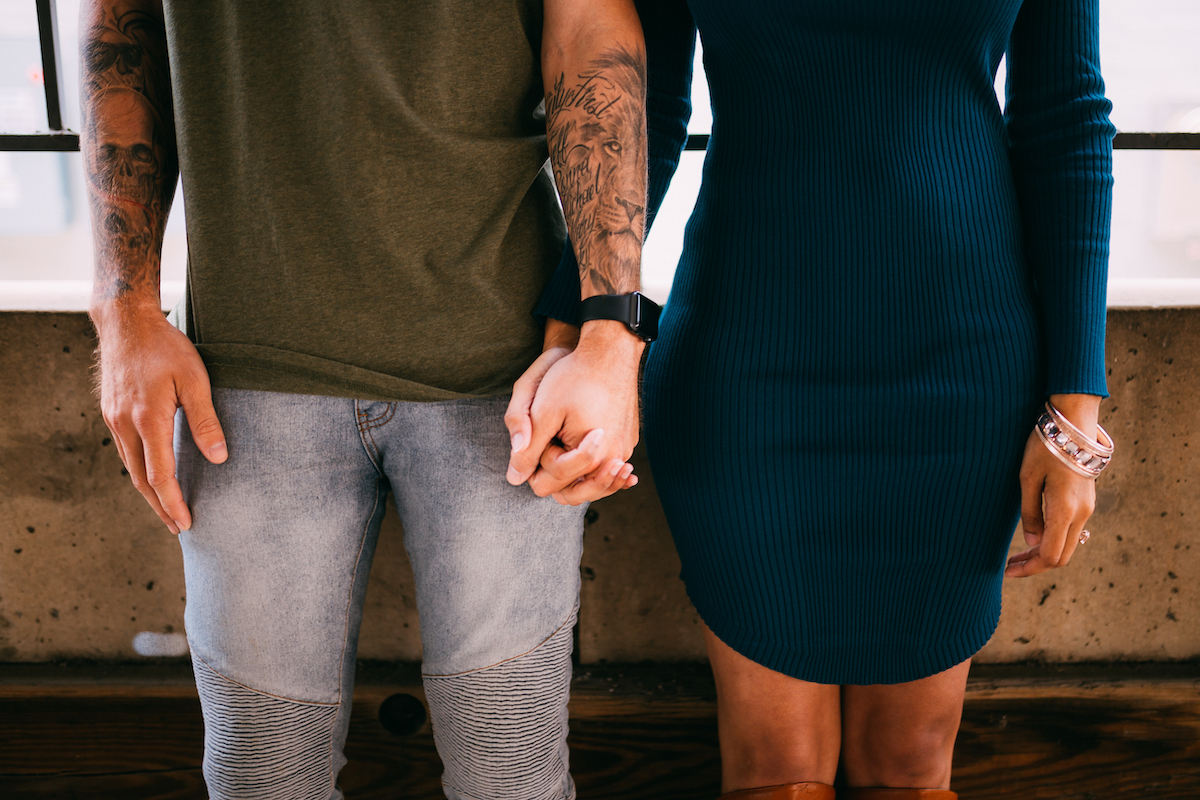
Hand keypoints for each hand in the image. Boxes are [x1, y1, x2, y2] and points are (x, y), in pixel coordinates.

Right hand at [92, 299, 226, 533]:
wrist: (126, 322)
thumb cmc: (167, 347)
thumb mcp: (196, 379)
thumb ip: (205, 420)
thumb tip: (219, 458)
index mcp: (148, 420)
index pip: (160, 476)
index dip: (173, 503)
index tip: (186, 523)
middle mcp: (125, 424)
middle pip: (141, 479)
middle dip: (160, 506)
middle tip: (178, 527)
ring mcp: (114, 419)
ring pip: (131, 467)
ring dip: (149, 491)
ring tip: (167, 508)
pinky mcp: (111, 412)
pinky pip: (125, 450)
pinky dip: (139, 469)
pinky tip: (152, 474)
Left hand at [505, 319, 641, 504]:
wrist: (609, 351)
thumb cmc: (573, 378)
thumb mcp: (542, 412)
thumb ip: (528, 449)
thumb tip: (514, 479)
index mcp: (591, 457)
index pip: (550, 484)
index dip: (538, 461)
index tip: (544, 432)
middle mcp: (614, 460)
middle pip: (573, 492)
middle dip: (556, 472)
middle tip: (553, 440)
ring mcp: (624, 451)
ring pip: (592, 482)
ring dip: (575, 471)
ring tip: (565, 445)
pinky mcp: (629, 440)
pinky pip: (607, 464)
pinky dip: (594, 462)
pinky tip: (586, 443)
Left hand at [1005, 394, 1100, 577]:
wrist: (1073, 424)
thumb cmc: (1045, 446)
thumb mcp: (1028, 478)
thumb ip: (1030, 512)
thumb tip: (1032, 542)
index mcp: (1065, 510)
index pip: (1051, 556)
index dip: (1029, 568)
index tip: (1006, 571)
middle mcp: (1081, 514)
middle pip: (1062, 557)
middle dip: (1035, 565)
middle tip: (1008, 566)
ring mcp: (1087, 508)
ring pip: (1068, 545)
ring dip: (1043, 554)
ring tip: (1016, 555)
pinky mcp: (1086, 501)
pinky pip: (1071, 531)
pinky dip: (1052, 541)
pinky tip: (1033, 539)